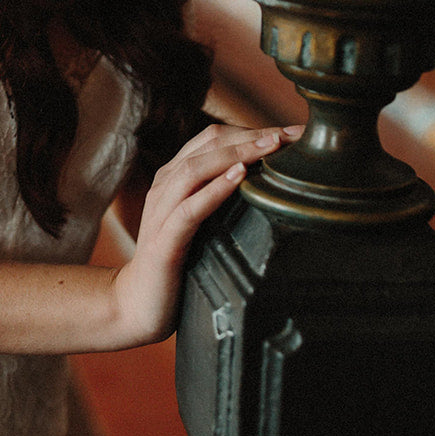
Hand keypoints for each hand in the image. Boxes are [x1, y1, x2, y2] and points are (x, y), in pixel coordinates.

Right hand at [112, 122, 303, 346]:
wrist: (139, 305)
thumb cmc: (179, 263)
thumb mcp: (203, 223)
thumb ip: (223, 200)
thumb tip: (274, 187)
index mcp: (174, 177)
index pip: (215, 138)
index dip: (254, 130)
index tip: (295, 133)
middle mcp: (165, 186)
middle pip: (208, 144)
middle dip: (253, 136)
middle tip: (293, 135)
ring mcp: (161, 211)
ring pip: (197, 168)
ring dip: (237, 153)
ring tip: (271, 147)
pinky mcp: (164, 241)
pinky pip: (189, 208)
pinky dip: (215, 189)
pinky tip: (238, 177)